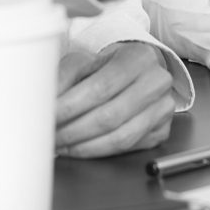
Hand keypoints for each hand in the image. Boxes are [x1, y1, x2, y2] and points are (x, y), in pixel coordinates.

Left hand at [55, 41, 174, 157]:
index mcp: (138, 57)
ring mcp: (163, 108)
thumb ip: (65, 75)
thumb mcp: (86, 60)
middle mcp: (156, 82)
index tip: (47, 117)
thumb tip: (46, 99)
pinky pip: (128, 149)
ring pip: (120, 138)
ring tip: (61, 145)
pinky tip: (80, 149)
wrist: (137, 72)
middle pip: (110, 116)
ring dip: (84, 147)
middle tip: (50, 136)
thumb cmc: (109, 66)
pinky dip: (99, 152)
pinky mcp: (162, 130)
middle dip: (74, 131)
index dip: (70, 107)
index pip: (100, 88)